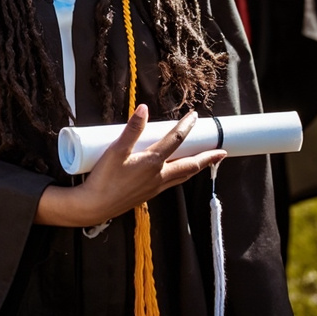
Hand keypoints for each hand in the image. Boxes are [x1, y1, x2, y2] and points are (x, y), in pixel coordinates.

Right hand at [36, 107, 226, 226]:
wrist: (95, 206)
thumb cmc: (104, 178)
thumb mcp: (116, 150)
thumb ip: (131, 129)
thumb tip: (143, 109)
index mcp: (153, 162)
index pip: (175, 140)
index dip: (186, 127)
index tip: (195, 116)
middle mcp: (159, 176)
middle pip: (190, 165)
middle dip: (207, 157)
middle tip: (222, 152)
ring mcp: (155, 187)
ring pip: (183, 176)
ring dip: (197, 167)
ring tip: (206, 162)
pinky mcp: (149, 194)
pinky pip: (173, 183)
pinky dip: (183, 175)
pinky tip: (178, 173)